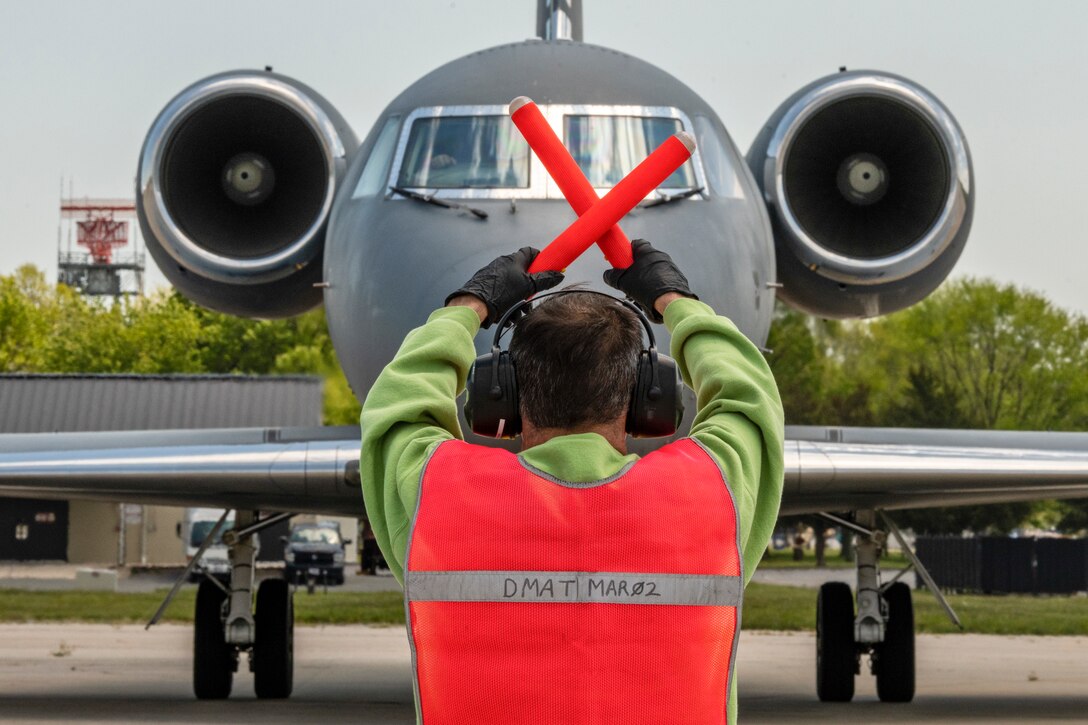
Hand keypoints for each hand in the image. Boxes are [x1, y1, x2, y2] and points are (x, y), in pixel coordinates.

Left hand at [445, 247, 563, 327]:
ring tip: (517, 313)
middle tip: (530, 299)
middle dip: (529, 288)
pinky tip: (506, 316)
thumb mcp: (528, 287)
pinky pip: (501, 293)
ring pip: (512, 286)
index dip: (540, 259)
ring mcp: (493, 274)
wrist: (475, 304)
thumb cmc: (501, 293)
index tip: (546, 269)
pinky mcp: (486, 285)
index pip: (531, 252)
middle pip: (523, 272)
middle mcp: (502, 264)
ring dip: (518, 300)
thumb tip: (559, 274)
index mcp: (514, 260)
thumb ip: (545, 280)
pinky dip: (506, 304)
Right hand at [602, 240, 695, 322]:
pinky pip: (661, 275)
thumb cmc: (645, 287)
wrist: (669, 299)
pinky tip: (650, 292)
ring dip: (644, 275)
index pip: (635, 243)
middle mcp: (659, 255)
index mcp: (647, 251)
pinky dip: (654, 281)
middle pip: (643, 256)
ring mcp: (669, 265)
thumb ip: (612, 276)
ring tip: (639, 288)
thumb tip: (607, 275)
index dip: (625, 250)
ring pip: (651, 267)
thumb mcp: (623, 281)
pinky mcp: (675, 275)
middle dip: (634, 265)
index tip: (620, 259)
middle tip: (627, 276)